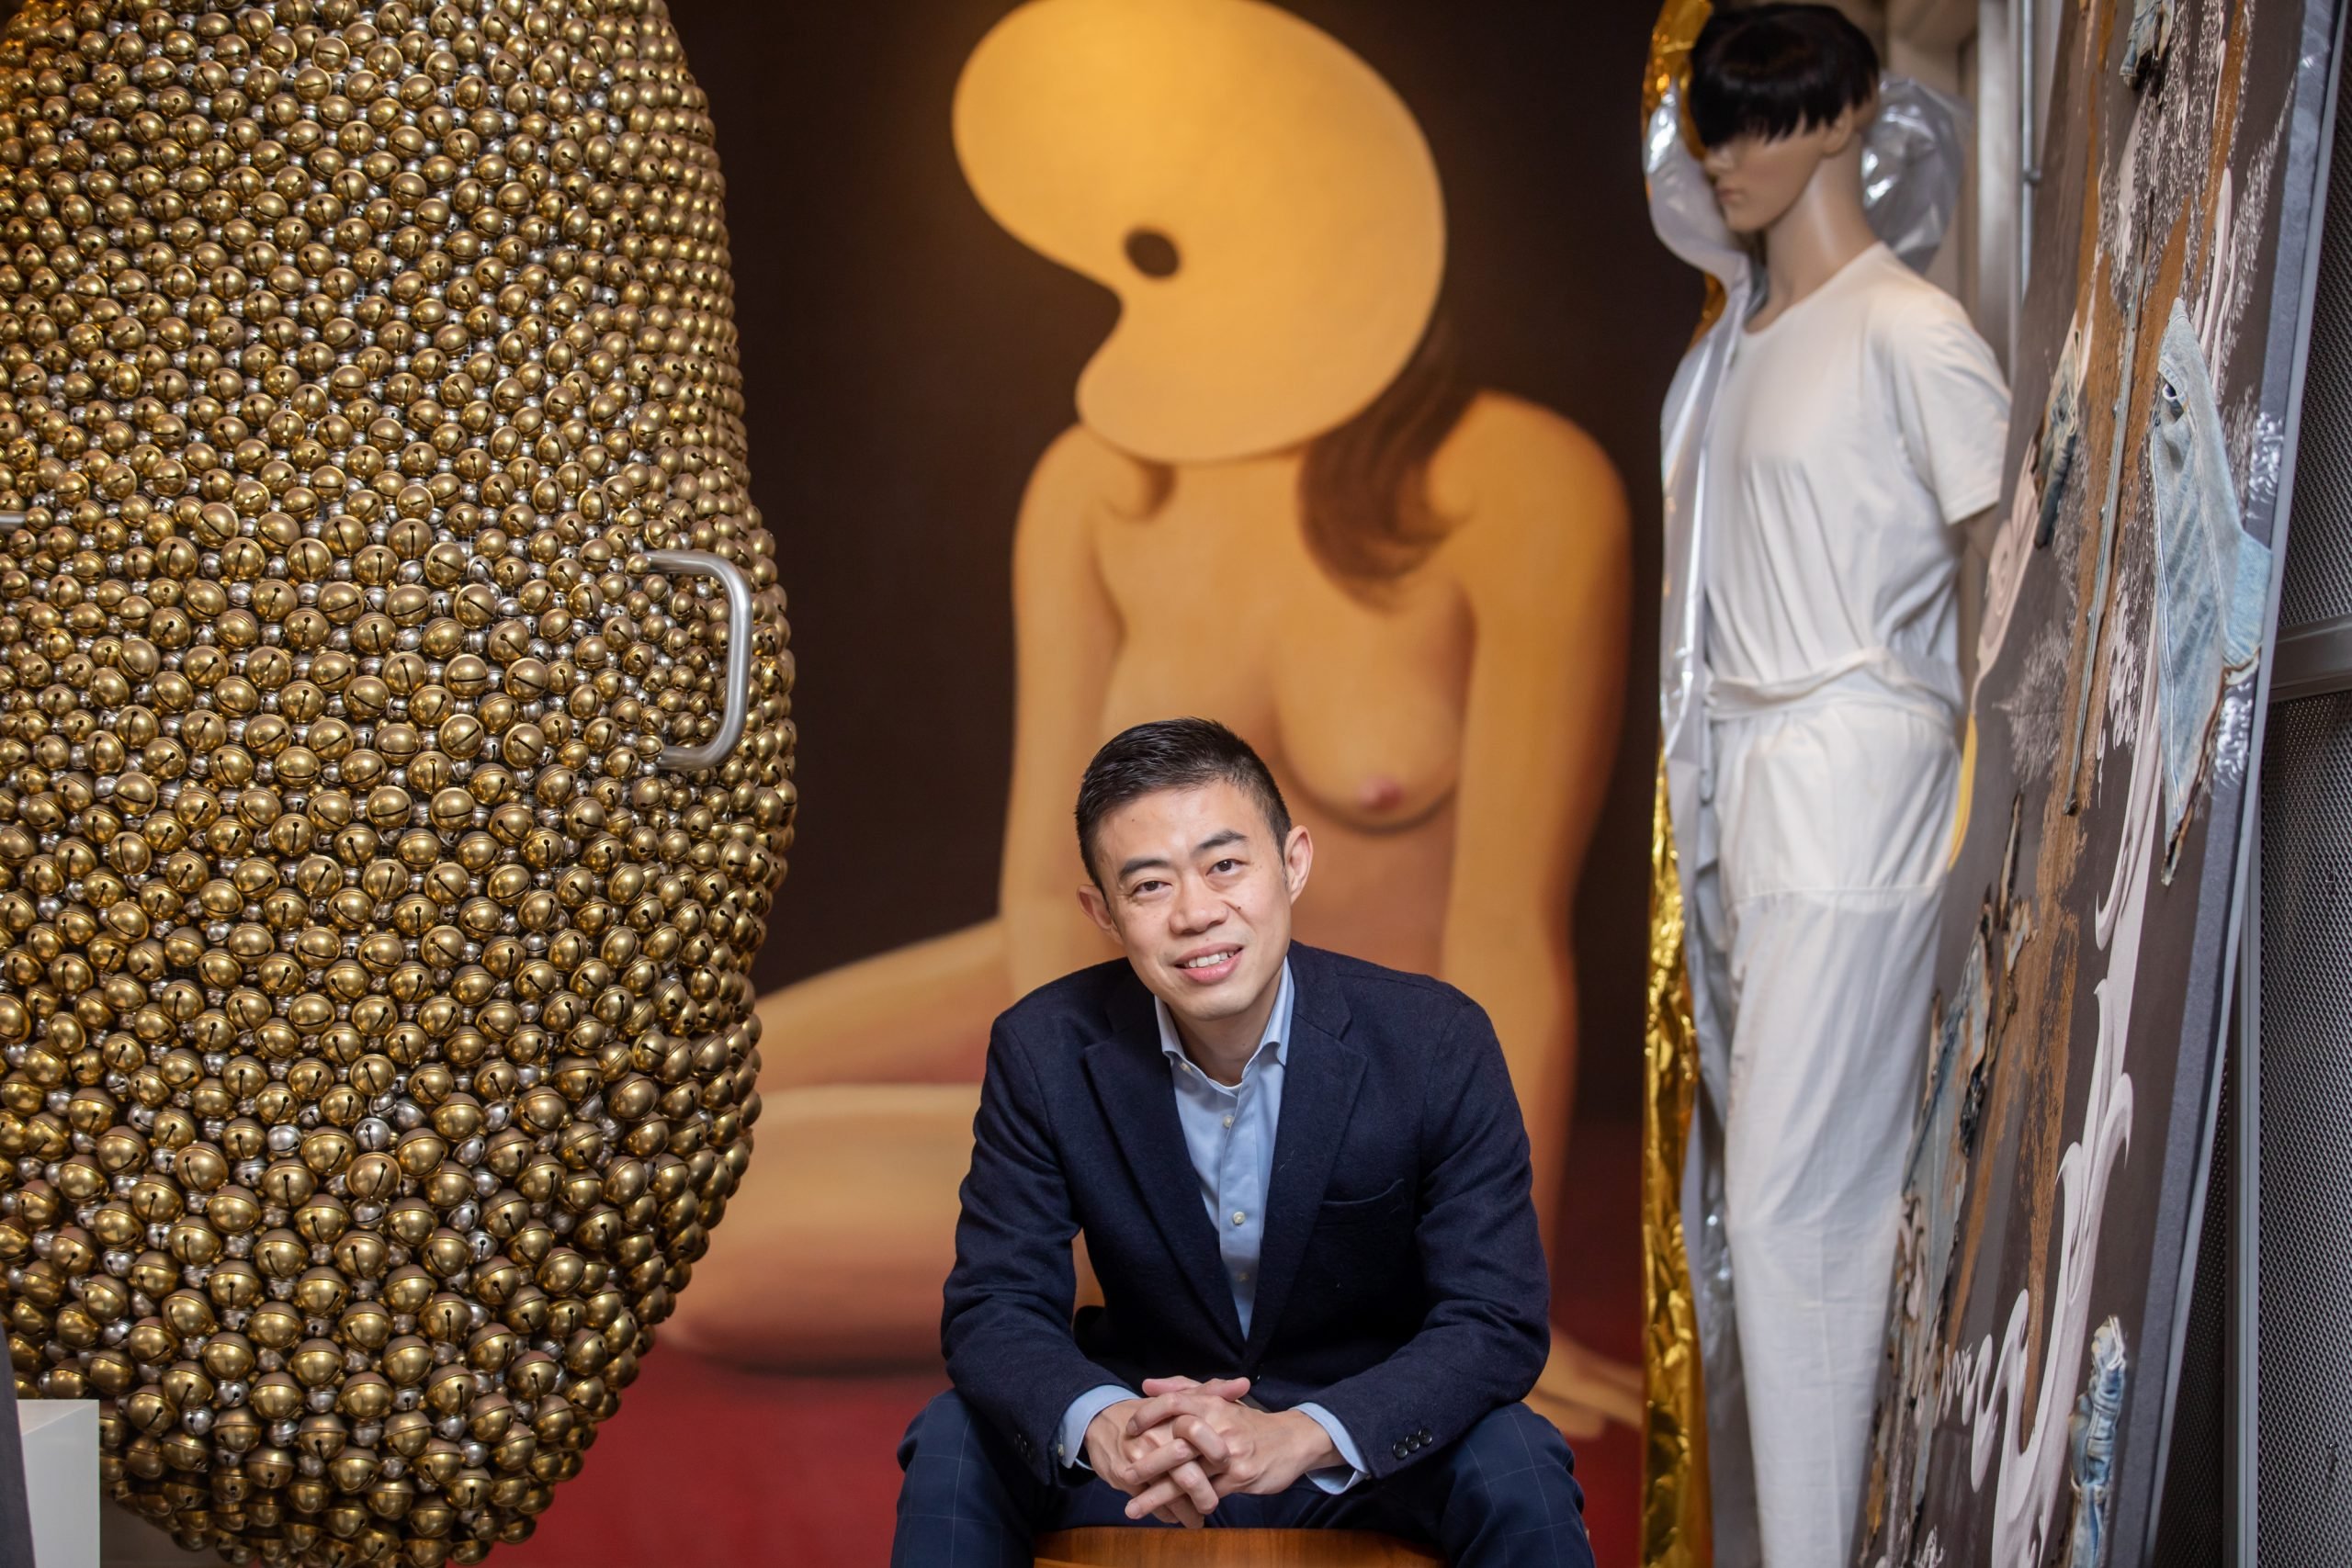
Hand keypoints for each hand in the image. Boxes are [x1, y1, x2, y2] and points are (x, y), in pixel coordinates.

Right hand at [1084, 1397, 1225, 1527]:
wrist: (1101, 1421)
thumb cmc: (1149, 1413)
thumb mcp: (1179, 1398)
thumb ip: (1212, 1392)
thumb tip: (1244, 1384)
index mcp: (1173, 1419)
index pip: (1204, 1443)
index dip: (1219, 1461)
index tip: (1228, 1471)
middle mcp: (1156, 1440)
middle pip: (1189, 1478)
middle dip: (1204, 1496)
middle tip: (1213, 1504)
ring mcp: (1139, 1461)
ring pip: (1171, 1497)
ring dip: (1186, 1512)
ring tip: (1198, 1518)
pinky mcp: (1124, 1478)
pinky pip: (1151, 1503)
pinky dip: (1166, 1514)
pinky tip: (1175, 1515)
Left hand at [1117, 1376, 1340, 1519]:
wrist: (1292, 1440)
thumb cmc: (1247, 1422)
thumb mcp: (1219, 1399)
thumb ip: (1183, 1389)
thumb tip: (1147, 1385)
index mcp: (1212, 1404)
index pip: (1174, 1403)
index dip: (1148, 1416)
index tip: (1129, 1431)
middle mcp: (1221, 1427)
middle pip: (1177, 1446)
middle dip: (1147, 1464)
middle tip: (1124, 1475)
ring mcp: (1231, 1455)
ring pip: (1188, 1478)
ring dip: (1158, 1495)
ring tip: (1134, 1507)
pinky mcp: (1240, 1478)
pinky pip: (1206, 1495)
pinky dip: (1185, 1506)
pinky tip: (1169, 1515)